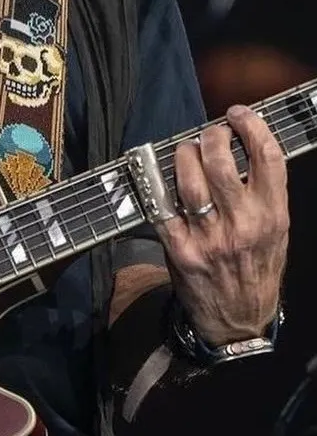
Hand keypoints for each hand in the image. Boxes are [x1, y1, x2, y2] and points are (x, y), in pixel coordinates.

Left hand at [157, 105, 287, 344]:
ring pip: (190, 181)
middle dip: (211, 136)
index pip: (268, 157)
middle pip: (222, 162)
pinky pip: (163, 208)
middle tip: (210, 133)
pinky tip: (161, 177)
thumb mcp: (277, 232)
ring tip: (187, 151)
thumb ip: (266, 193)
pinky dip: (158, 187)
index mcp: (273, 216)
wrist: (239, 320)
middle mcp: (243, 225)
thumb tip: (245, 148)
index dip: (252, 126)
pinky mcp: (181, 251)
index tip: (239, 114)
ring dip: (183, 155)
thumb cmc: (258, 269)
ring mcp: (210, 238)